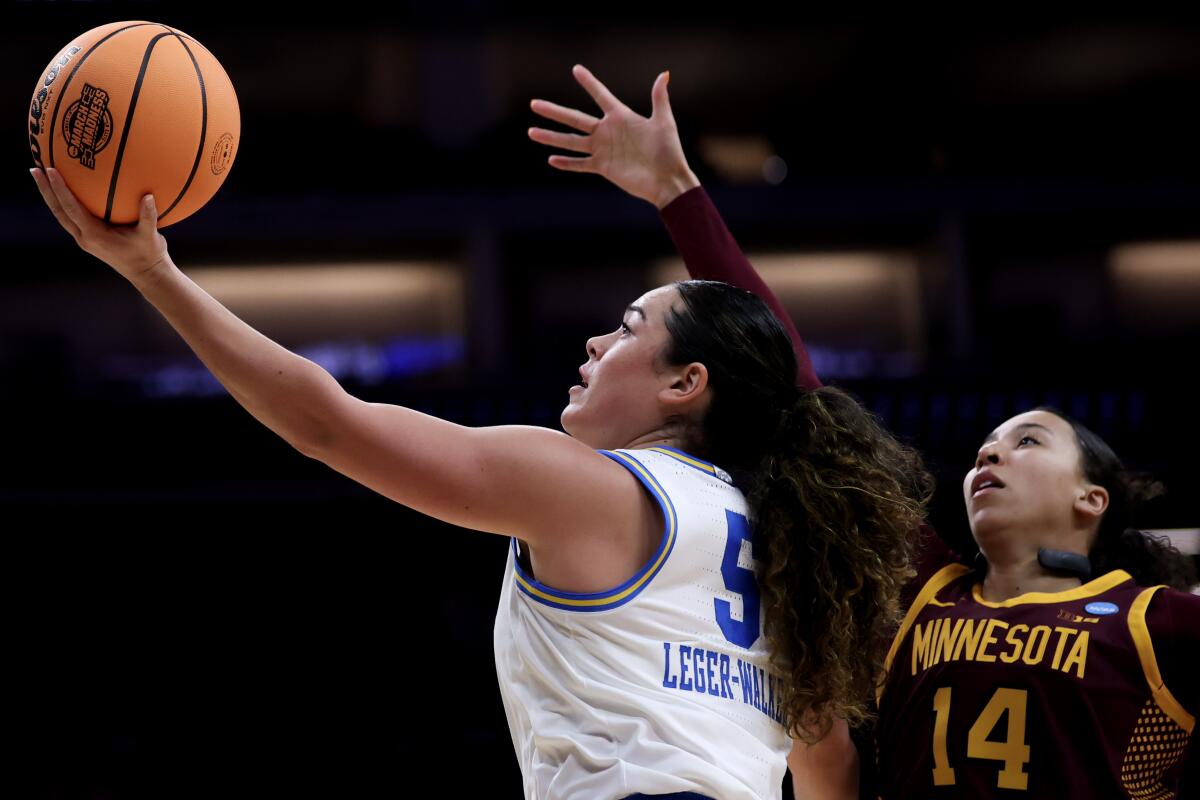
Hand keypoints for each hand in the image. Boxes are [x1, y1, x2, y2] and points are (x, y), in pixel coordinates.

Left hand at [30, 167, 170, 282]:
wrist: (146, 273)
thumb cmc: (149, 255)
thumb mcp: (151, 236)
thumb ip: (148, 216)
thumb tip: (149, 196)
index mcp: (95, 236)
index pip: (71, 209)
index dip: (60, 189)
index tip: (51, 170)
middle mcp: (84, 237)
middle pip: (58, 211)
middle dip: (45, 190)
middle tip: (35, 169)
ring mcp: (84, 239)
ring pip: (61, 215)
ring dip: (50, 196)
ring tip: (42, 176)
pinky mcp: (88, 238)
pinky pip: (71, 217)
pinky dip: (64, 202)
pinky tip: (65, 190)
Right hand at [529, 65, 699, 208]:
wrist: (667, 180)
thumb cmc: (668, 151)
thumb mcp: (664, 121)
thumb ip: (659, 98)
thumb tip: (664, 74)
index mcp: (621, 117)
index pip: (600, 95)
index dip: (589, 83)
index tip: (576, 69)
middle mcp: (607, 131)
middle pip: (575, 118)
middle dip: (554, 111)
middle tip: (534, 103)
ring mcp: (603, 150)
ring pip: (571, 141)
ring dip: (551, 137)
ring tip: (531, 132)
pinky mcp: (603, 167)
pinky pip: (581, 164)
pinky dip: (566, 163)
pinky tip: (551, 159)